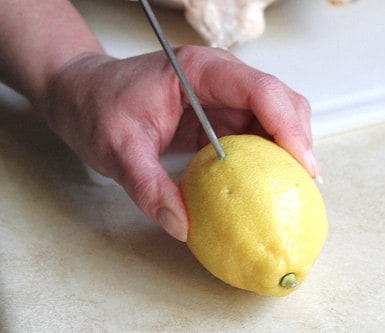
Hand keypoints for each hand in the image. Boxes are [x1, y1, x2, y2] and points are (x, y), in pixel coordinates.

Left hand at [37, 45, 318, 241]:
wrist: (82, 94)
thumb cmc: (96, 105)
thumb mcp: (116, 148)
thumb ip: (148, 187)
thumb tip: (181, 225)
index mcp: (198, 70)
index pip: (259, 88)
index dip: (287, 125)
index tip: (301, 164)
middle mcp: (218, 78)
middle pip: (279, 100)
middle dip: (297, 139)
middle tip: (302, 182)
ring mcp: (220, 97)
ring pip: (274, 116)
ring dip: (287, 149)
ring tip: (291, 186)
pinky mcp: (218, 117)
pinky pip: (255, 132)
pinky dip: (268, 156)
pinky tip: (267, 181)